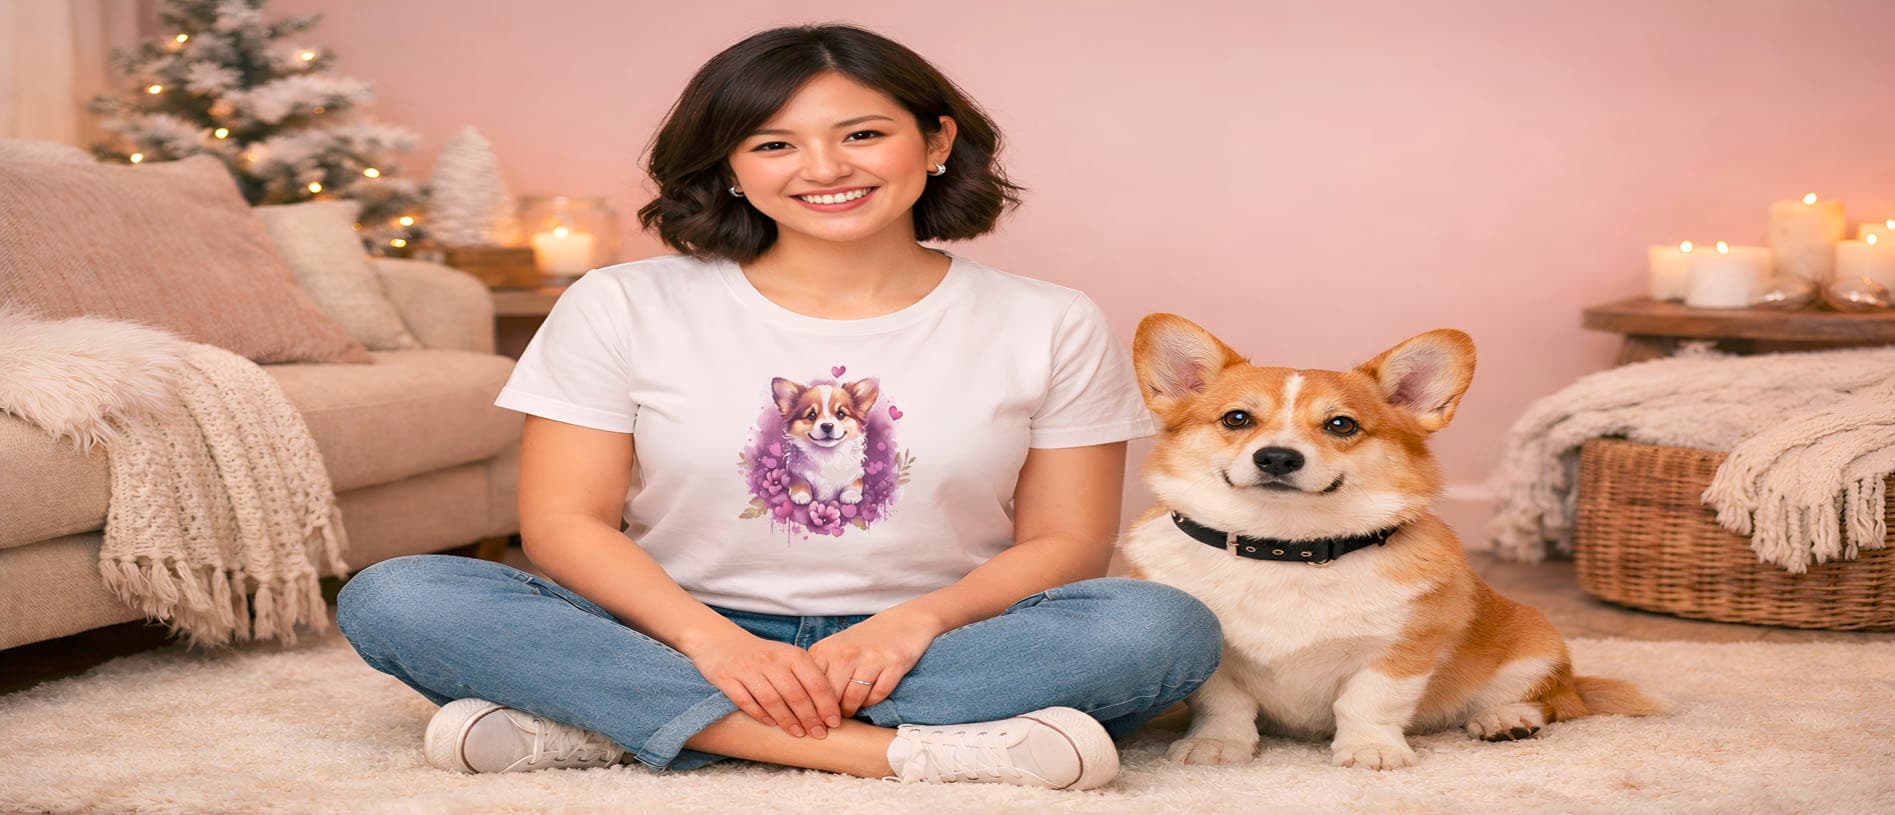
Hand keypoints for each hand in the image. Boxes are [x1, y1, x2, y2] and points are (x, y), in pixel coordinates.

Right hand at [685, 630, 840, 738]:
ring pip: (772, 700)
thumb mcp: (788, 657)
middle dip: (810, 718)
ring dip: (787, 720)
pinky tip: (771, 724)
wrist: (722, 642)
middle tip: (819, 734)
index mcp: (791, 654)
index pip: (815, 682)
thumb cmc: (764, 656)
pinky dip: (760, 715)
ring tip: (798, 733)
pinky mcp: (727, 678)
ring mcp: (748, 669)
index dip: (826, 705)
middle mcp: (771, 660)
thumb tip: (829, 708)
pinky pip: (746, 702)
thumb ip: (806, 676)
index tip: (834, 722)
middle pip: (795, 694)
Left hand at [807, 607, 941, 717]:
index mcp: (825, 649)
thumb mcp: (833, 650)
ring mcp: (870, 657)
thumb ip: (819, 673)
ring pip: (853, 699)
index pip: (811, 687)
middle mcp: (845, 652)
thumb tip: (806, 706)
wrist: (902, 622)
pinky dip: (872, 701)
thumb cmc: (862, 642)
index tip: (815, 719)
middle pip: (831, 697)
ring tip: (851, 708)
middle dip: (832, 713)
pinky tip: (870, 696)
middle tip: (834, 719)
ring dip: (852, 709)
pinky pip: (877, 695)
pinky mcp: (893, 663)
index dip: (812, 707)